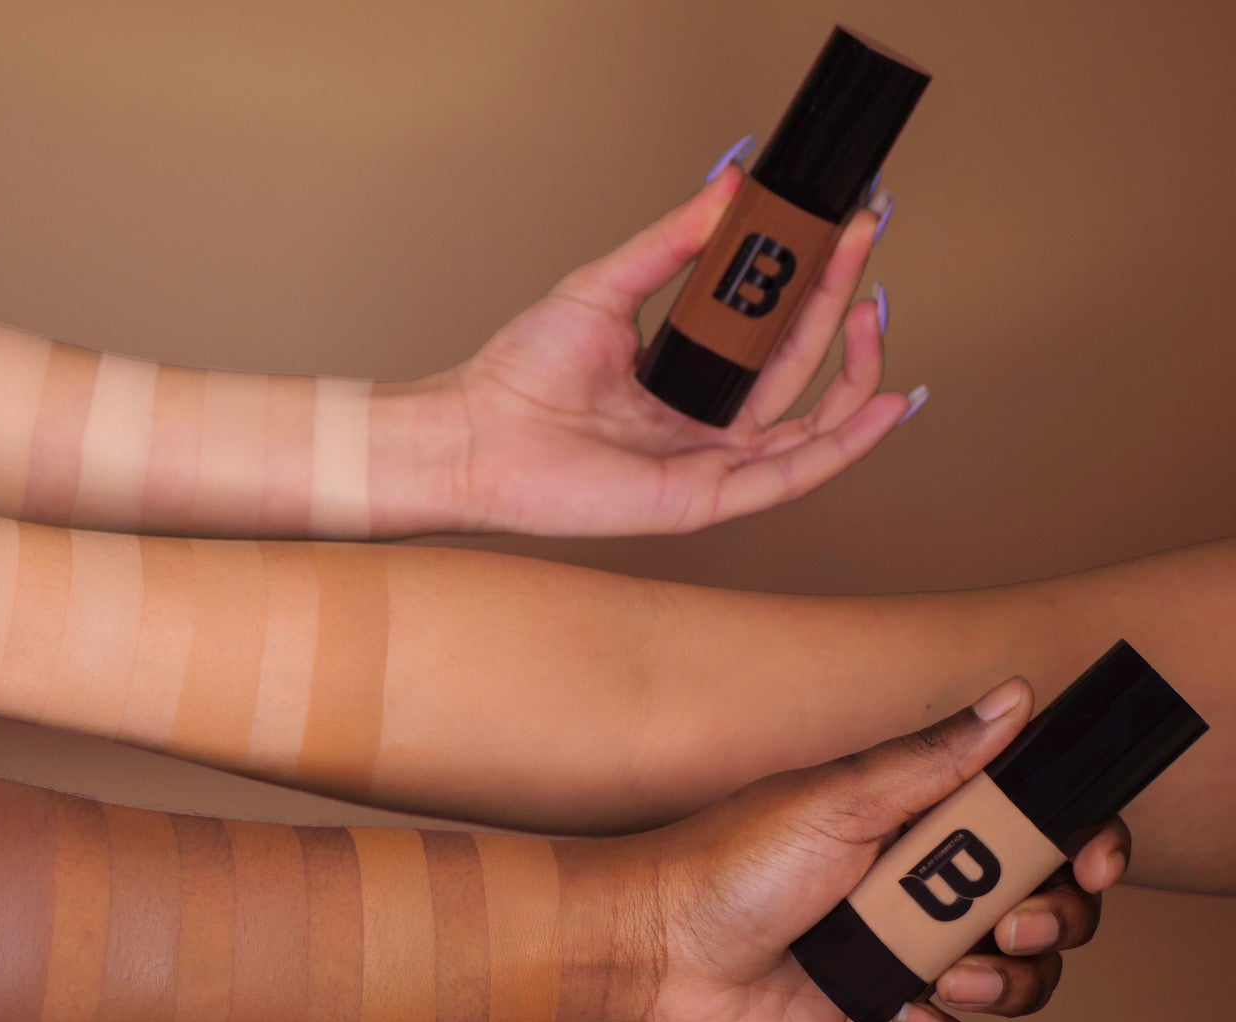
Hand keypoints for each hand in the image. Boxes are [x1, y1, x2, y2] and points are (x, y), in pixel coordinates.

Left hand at [415, 154, 912, 536]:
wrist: (475, 434)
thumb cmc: (518, 375)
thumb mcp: (605, 286)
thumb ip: (672, 240)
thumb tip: (728, 184)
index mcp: (687, 375)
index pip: (772, 328)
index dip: (814, 279)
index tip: (844, 225)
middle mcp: (706, 421)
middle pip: (800, 366)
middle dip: (839, 301)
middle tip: (863, 241)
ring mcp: (710, 462)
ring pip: (813, 422)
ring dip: (855, 369)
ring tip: (873, 309)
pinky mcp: (704, 497)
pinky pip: (792, 474)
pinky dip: (845, 444)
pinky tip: (886, 403)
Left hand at [608, 678, 1127, 1021]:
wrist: (656, 949)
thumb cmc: (730, 861)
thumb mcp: (839, 797)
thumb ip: (933, 759)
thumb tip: (1014, 697)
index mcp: (922, 823)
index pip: (1038, 829)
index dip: (1084, 846)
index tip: (1091, 861)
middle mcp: (924, 889)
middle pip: (1047, 909)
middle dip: (1049, 921)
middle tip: (1005, 922)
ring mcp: (906, 957)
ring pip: (1016, 982)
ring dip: (1001, 983)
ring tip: (941, 974)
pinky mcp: (882, 1020)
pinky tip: (904, 1018)